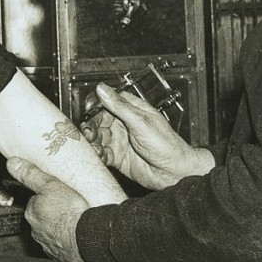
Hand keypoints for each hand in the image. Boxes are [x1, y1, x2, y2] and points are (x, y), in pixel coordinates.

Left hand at [7, 157, 87, 261]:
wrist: (87, 238)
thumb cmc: (69, 212)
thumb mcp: (49, 184)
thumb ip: (31, 174)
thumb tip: (12, 163)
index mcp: (32, 212)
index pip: (34, 200)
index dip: (44, 195)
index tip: (54, 192)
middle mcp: (36, 230)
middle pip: (41, 216)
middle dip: (51, 211)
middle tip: (66, 204)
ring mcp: (47, 244)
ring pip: (50, 231)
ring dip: (58, 225)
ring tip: (73, 218)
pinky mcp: (60, 255)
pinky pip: (61, 244)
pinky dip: (67, 238)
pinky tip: (76, 232)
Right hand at [85, 83, 213, 190]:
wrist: (174, 172)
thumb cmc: (166, 144)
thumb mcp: (140, 121)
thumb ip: (119, 106)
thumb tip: (102, 88)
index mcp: (130, 109)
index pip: (105, 102)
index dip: (94, 107)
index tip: (88, 113)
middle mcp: (123, 124)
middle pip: (98, 121)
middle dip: (91, 126)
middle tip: (88, 133)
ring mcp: (120, 140)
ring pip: (98, 138)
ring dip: (92, 141)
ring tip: (94, 146)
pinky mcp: (117, 157)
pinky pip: (102, 153)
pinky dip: (98, 154)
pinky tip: (99, 155)